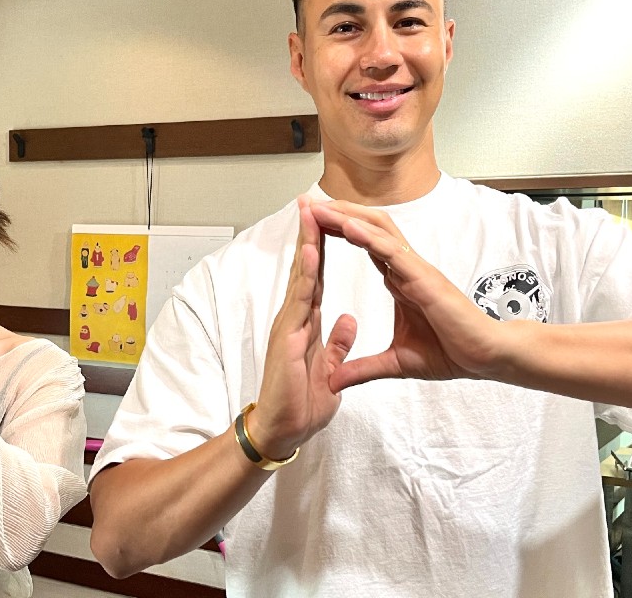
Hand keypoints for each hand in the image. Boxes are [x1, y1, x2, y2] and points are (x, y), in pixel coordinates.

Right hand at [245, 196, 357, 459]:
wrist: (283, 431)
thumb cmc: (300, 404)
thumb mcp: (330, 370)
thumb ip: (337, 344)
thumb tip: (348, 321)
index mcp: (306, 323)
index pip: (316, 277)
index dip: (322, 248)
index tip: (329, 219)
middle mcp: (294, 318)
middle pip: (306, 268)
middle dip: (311, 233)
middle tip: (313, 199)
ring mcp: (288, 325)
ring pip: (300, 276)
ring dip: (305, 242)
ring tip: (310, 211)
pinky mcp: (287, 338)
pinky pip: (299, 300)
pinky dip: (305, 274)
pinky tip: (311, 252)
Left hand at [309, 201, 509, 391]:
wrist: (486, 358)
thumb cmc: (451, 353)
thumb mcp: (395, 363)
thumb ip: (363, 369)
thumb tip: (333, 383)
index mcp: (400, 280)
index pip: (364, 245)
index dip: (339, 230)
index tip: (312, 222)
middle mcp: (405, 267)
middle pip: (367, 228)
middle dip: (337, 213)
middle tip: (306, 202)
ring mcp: (415, 269)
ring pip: (377, 230)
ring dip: (346, 216)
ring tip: (318, 206)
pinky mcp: (424, 278)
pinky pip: (392, 251)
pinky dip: (368, 236)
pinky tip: (346, 226)